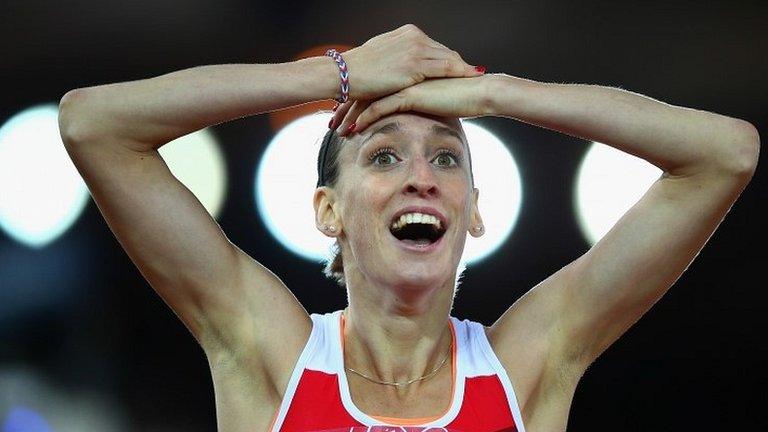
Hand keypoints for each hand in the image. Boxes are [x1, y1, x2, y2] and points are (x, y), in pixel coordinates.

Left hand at [333, 74, 495, 134]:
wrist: (481, 93)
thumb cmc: (464, 98)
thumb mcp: (437, 101)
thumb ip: (421, 104)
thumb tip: (412, 117)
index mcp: (404, 74)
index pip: (373, 87)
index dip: (356, 101)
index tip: (343, 115)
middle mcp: (400, 75)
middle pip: (365, 91)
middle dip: (346, 107)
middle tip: (332, 122)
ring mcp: (403, 82)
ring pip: (368, 99)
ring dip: (350, 115)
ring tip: (337, 130)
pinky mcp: (408, 93)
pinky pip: (379, 107)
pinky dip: (364, 119)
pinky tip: (353, 130)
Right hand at [340, 24, 483, 99]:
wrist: (344, 74)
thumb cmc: (357, 71)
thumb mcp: (381, 57)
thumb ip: (396, 57)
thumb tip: (401, 67)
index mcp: (406, 33)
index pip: (434, 47)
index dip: (448, 59)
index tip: (460, 68)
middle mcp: (413, 37)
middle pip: (445, 52)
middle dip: (459, 65)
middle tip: (473, 74)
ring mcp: (416, 49)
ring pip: (449, 59)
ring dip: (464, 69)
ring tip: (477, 79)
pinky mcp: (416, 65)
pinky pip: (447, 68)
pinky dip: (462, 73)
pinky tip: (472, 79)